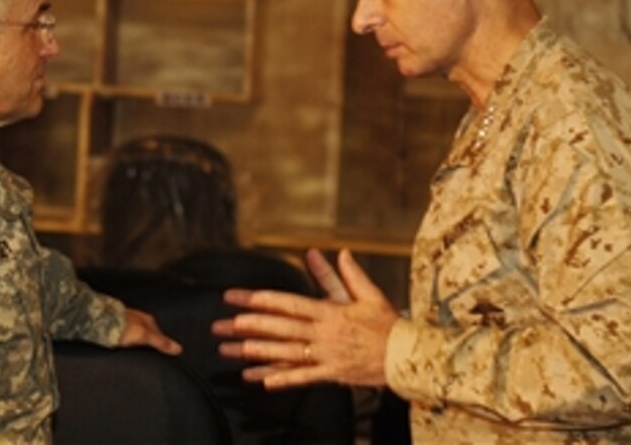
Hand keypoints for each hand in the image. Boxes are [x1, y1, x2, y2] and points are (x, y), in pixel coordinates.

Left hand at [118, 308, 182, 355]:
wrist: (100, 321)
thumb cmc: (122, 327)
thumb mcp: (144, 336)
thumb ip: (161, 343)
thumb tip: (178, 349)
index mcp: (148, 320)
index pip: (160, 334)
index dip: (162, 345)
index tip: (165, 354)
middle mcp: (139, 318)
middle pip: (149, 334)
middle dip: (150, 343)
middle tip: (152, 356)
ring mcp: (128, 321)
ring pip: (137, 334)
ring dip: (138, 343)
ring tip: (138, 353)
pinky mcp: (117, 326)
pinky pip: (126, 335)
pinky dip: (128, 342)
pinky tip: (125, 348)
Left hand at [212, 248, 398, 388]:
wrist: (406, 356)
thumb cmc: (387, 324)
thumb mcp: (369, 294)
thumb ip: (347, 274)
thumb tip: (336, 251)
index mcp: (330, 312)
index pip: (288, 303)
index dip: (260, 300)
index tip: (237, 297)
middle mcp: (324, 334)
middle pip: (280, 328)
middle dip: (249, 326)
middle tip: (223, 324)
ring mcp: (326, 356)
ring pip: (286, 353)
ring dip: (257, 352)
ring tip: (232, 350)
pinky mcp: (332, 374)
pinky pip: (303, 378)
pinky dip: (282, 379)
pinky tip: (262, 380)